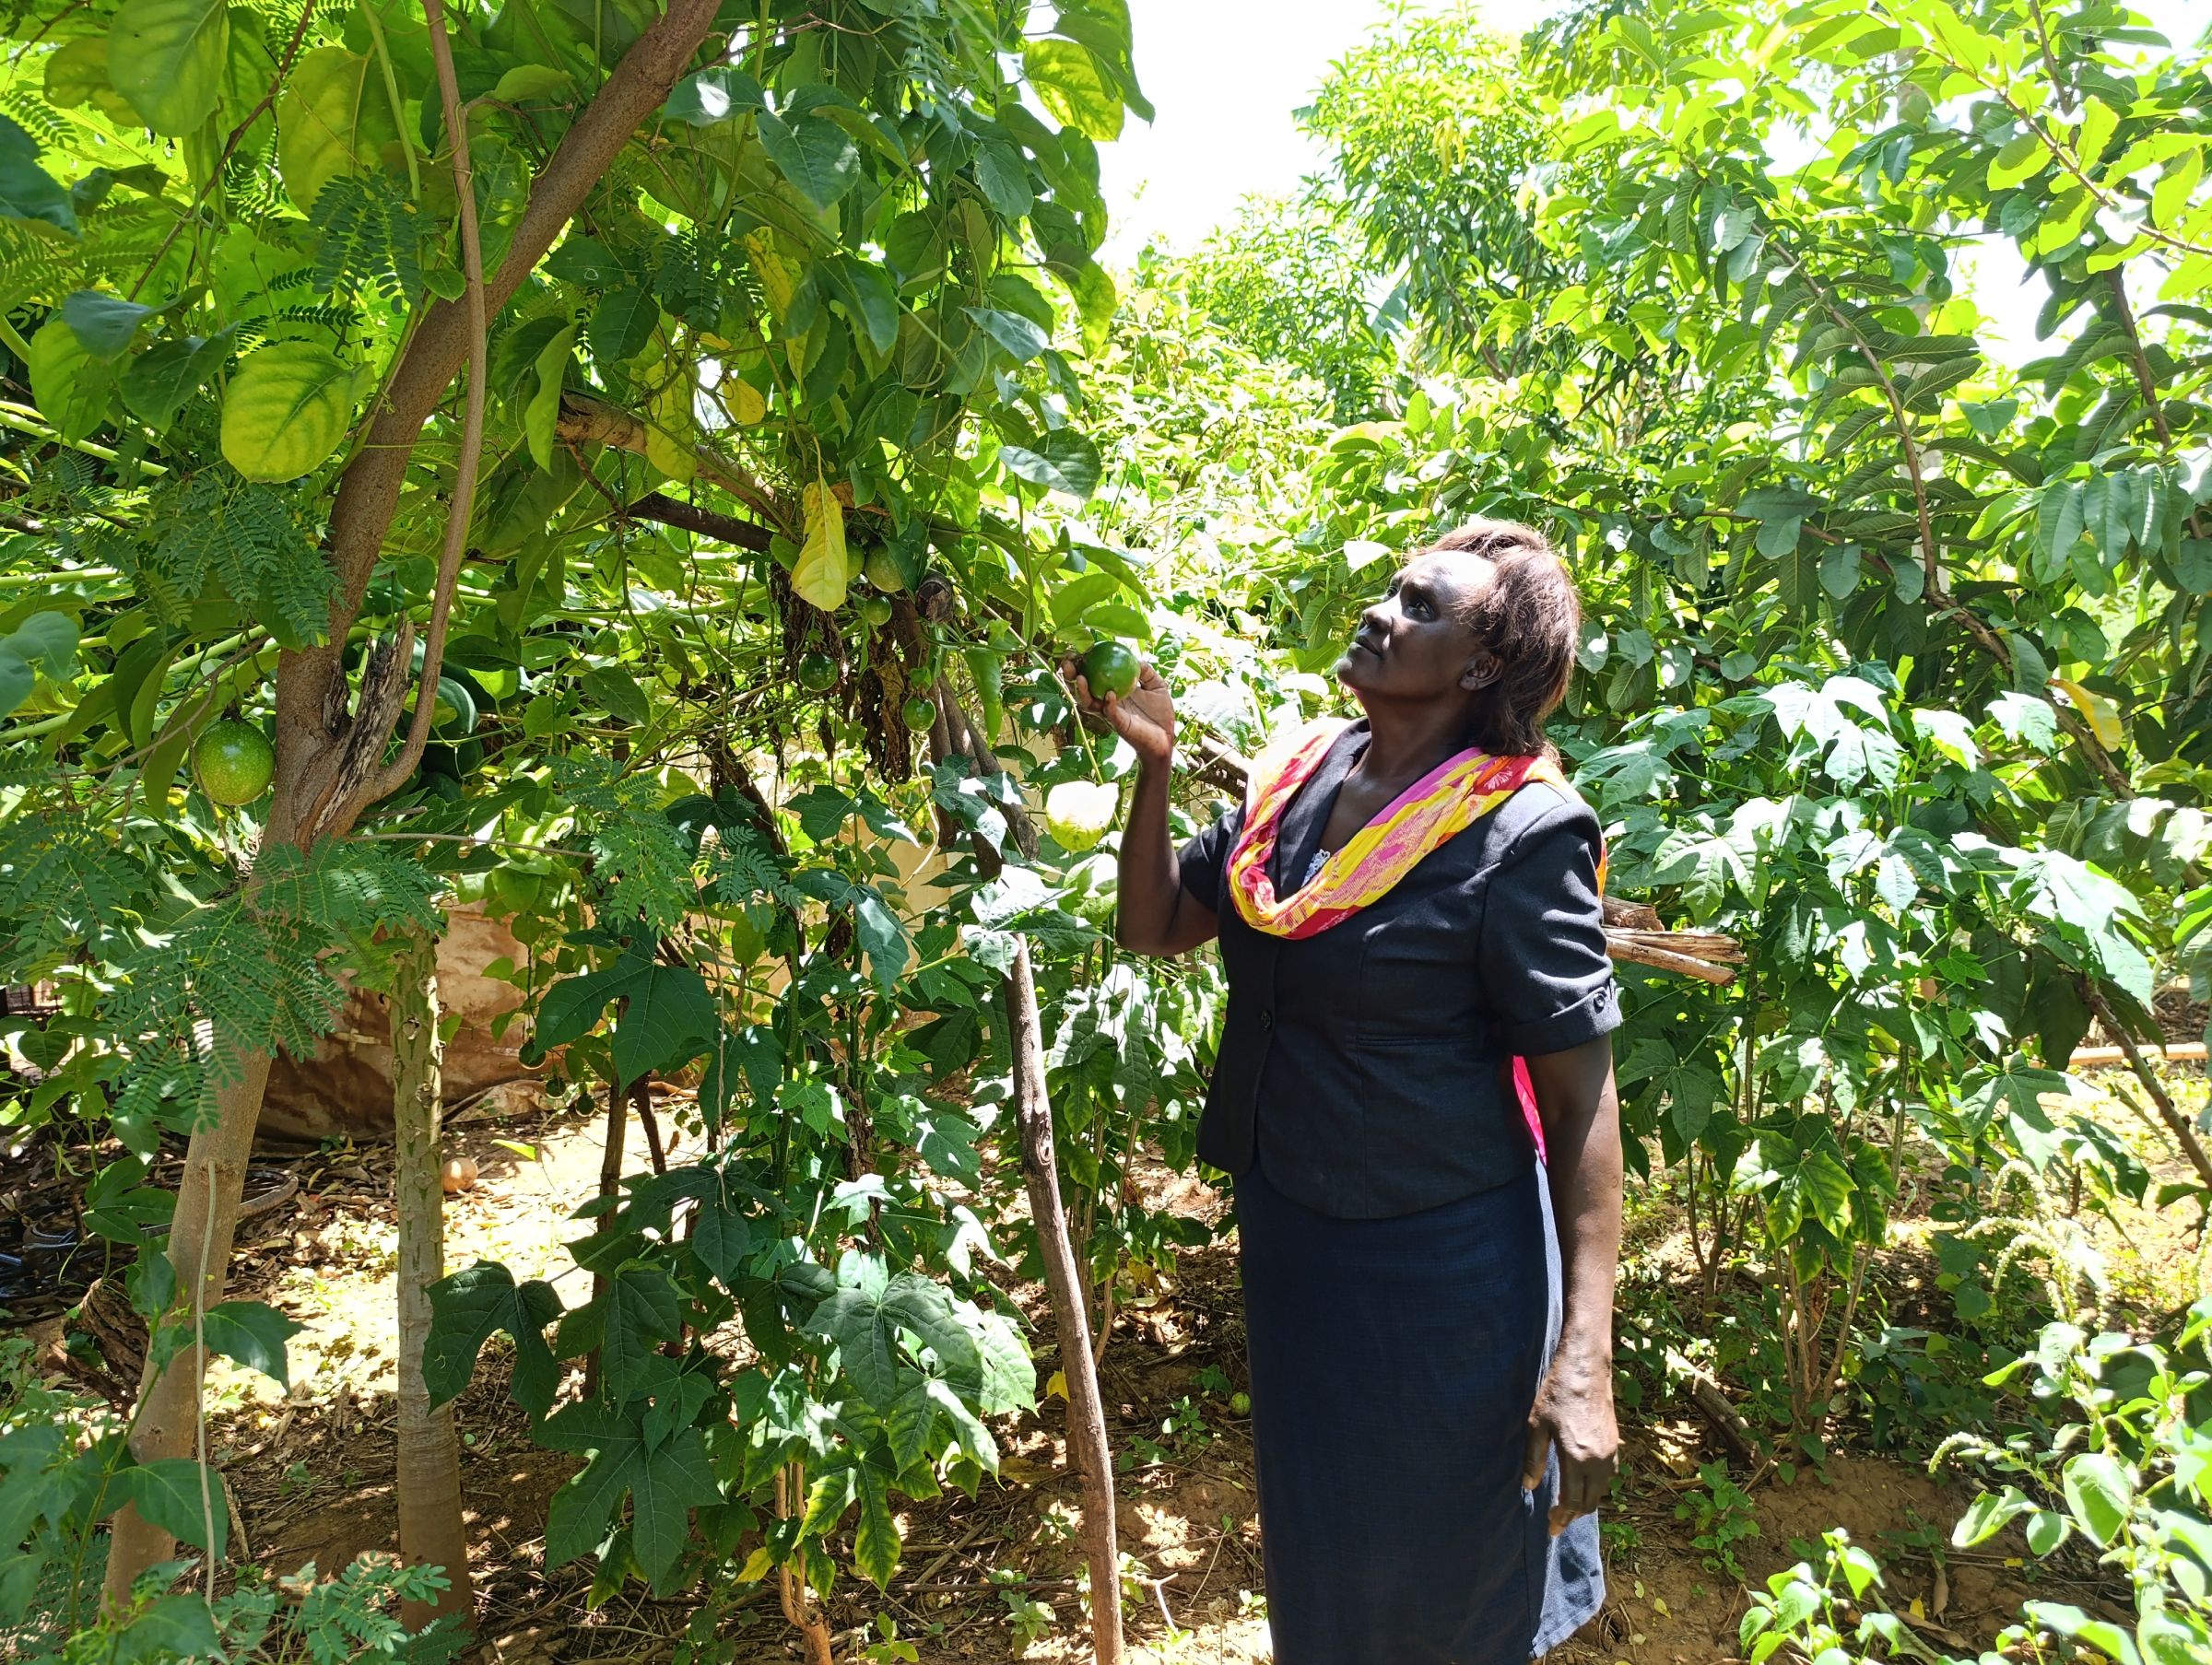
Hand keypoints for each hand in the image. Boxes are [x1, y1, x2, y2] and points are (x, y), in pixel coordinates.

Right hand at [1063, 655, 1175, 767]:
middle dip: (1071, 676)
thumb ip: (1146, 672)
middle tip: (1066, 663)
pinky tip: (1109, 694)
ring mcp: (1110, 714)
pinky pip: (1110, 713)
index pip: (1093, 675)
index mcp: (1113, 690)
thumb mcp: (1157, 686)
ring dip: (1082, 691)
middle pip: (1083, 689)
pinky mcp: (1119, 724)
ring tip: (1079, 678)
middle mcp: (1106, 702)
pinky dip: (1108, 703)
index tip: (1076, 651)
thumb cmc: (1160, 713)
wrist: (1166, 736)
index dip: (1082, 664)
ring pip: (1089, 703)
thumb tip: (1136, 658)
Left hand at [1522, 1352, 1617, 1534]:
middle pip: (1589, 1502)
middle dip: (1572, 1516)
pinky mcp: (1615, 1444)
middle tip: (1556, 1522)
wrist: (1586, 1369)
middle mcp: (1599, 1460)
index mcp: (1576, 1458)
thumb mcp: (1536, 1425)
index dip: (1561, 1518)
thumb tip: (1529, 1488)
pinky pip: (1608, 1477)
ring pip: (1601, 1491)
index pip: (1572, 1502)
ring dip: (1585, 1503)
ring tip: (1566, 1507)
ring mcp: (1610, 1453)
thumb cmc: (1556, 1394)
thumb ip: (1534, 1459)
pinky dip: (1595, 1488)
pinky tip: (1582, 1485)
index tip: (1550, 1528)